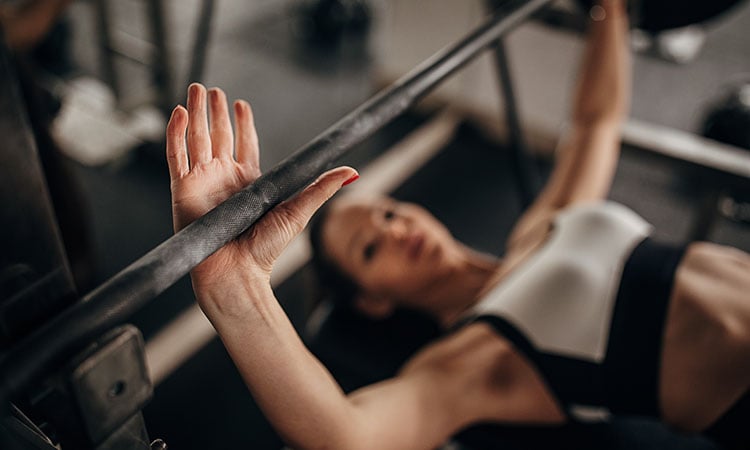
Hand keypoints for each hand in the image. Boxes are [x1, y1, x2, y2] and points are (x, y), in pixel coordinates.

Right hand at [166, 83, 356, 290]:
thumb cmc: (267, 250)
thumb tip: (351, 172)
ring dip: (196, 113)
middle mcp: (224, 180)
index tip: (241, 104)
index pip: (245, 145)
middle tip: (213, 90)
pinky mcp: (182, 191)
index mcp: (250, 183)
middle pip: (218, 136)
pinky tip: (181, 111)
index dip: (243, 124)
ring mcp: (202, 184)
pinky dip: (176, 133)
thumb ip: (321, 187)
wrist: (238, 274)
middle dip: (216, 112)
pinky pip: (177, 156)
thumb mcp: (299, 211)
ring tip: (197, 88)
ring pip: (196, 139)